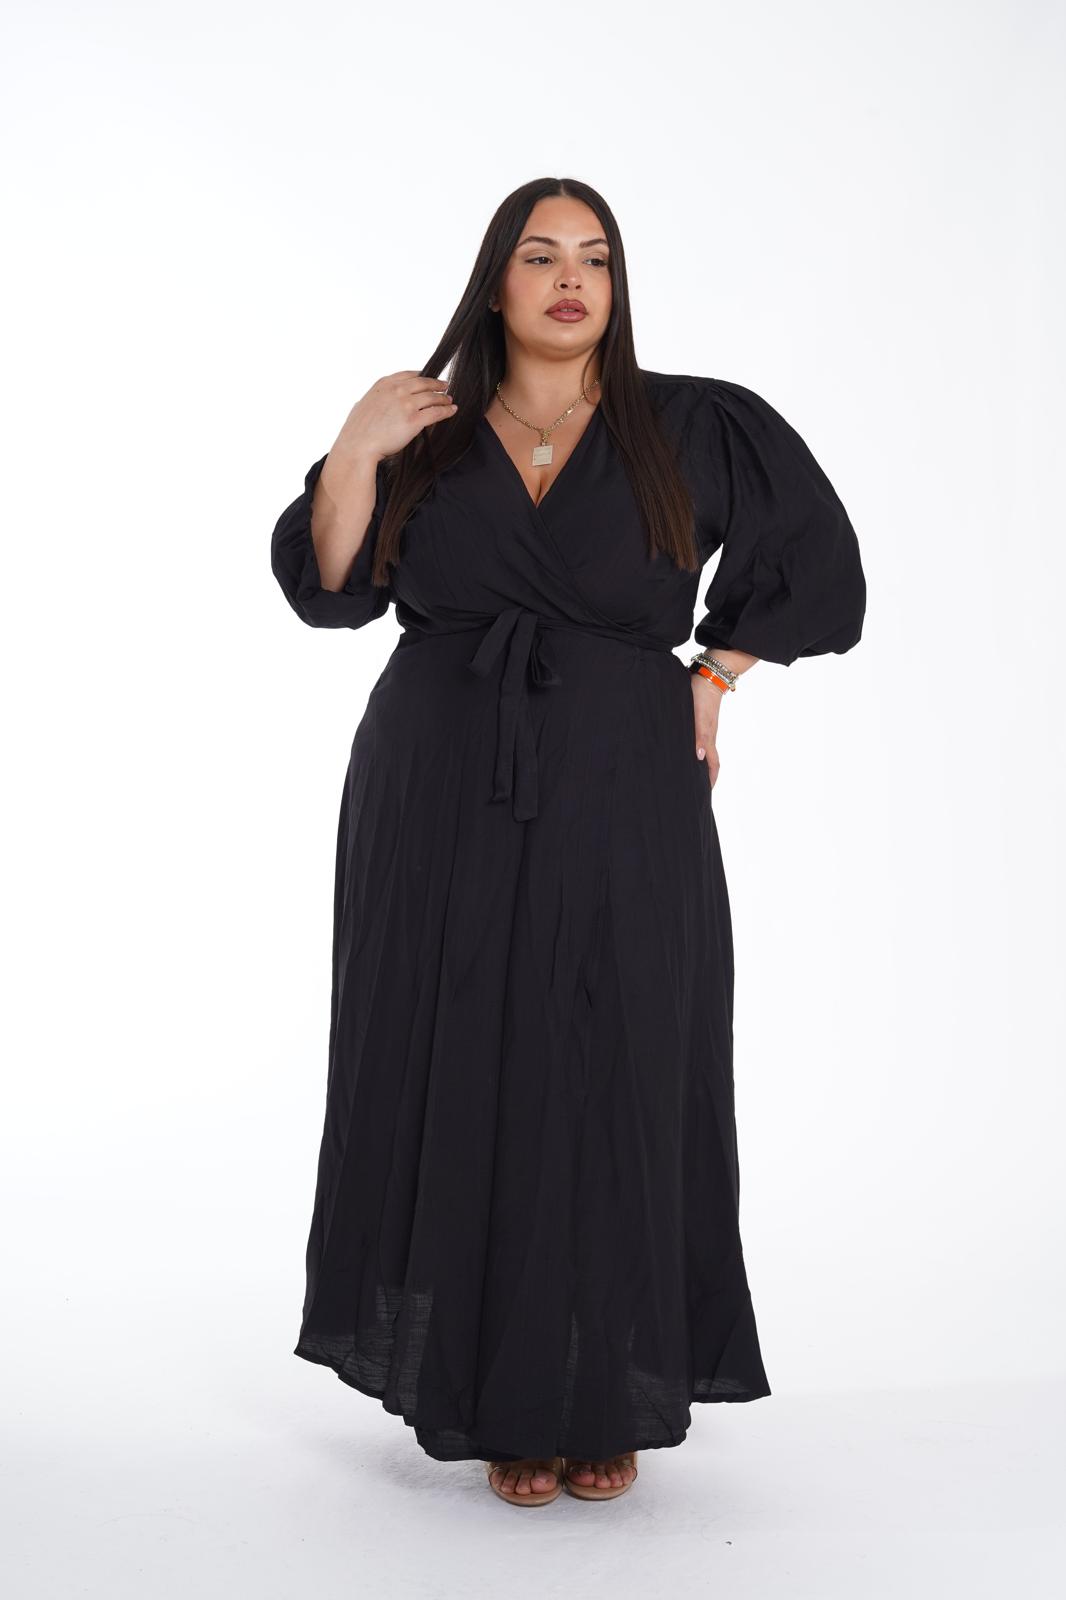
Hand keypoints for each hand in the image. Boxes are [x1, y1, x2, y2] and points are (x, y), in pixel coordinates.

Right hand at [330, 370, 457, 465]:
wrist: (358, 445)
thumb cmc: (357, 431)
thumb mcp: (363, 405)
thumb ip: (375, 400)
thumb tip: (377, 403)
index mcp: (384, 384)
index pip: (409, 375)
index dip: (422, 376)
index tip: (428, 378)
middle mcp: (396, 390)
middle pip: (423, 383)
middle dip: (436, 384)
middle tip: (445, 386)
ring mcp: (406, 404)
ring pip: (432, 396)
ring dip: (443, 397)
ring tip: (449, 400)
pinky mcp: (414, 420)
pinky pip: (436, 412)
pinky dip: (446, 410)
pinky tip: (452, 410)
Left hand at [691, 673, 723, 788]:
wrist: (708, 674)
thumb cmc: (702, 695)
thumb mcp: (699, 717)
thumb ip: (700, 737)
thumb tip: (699, 758)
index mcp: (709, 737)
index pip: (712, 764)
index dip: (711, 778)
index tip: (706, 792)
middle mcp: (707, 735)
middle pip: (707, 759)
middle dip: (703, 774)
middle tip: (694, 786)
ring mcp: (703, 726)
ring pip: (701, 749)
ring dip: (696, 762)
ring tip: (686, 771)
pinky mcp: (698, 718)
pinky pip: (696, 738)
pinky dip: (691, 747)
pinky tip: (681, 746)